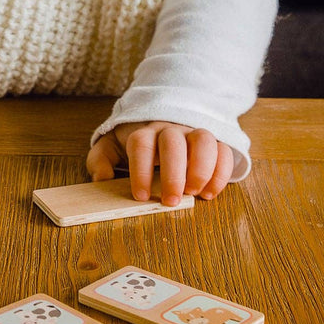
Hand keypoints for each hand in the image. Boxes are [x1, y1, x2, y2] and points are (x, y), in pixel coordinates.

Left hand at [86, 121, 234, 205]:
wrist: (159, 122)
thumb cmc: (134, 144)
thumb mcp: (111, 148)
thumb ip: (100, 160)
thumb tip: (102, 178)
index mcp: (143, 132)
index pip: (141, 145)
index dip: (141, 170)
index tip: (141, 196)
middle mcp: (169, 129)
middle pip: (173, 143)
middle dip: (173, 174)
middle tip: (171, 201)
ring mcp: (193, 133)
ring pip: (203, 140)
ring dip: (201, 168)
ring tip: (195, 193)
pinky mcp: (213, 142)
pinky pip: (223, 150)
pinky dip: (221, 172)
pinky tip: (210, 193)